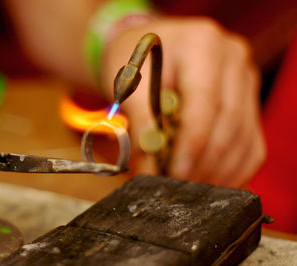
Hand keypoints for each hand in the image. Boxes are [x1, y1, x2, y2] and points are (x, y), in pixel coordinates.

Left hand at [102, 16, 265, 187]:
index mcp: (202, 45)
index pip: (205, 101)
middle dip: (202, 162)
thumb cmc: (137, 62)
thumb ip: (140, 122)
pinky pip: (250, 145)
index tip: (176, 173)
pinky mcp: (249, 103)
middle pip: (228, 122)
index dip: (192, 142)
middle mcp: (232, 60)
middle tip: (178, 186)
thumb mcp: (129, 84)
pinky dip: (230, 169)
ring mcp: (246, 81)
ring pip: (243, 138)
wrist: (152, 51)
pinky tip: (207, 181)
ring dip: (216, 170)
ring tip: (188, 187)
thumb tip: (148, 166)